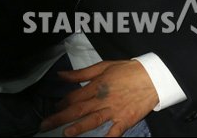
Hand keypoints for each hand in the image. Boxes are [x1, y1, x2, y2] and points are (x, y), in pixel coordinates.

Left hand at [40, 59, 158, 136]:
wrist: (152, 76)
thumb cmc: (127, 70)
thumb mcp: (104, 66)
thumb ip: (81, 73)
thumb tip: (62, 75)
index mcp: (97, 85)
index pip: (75, 96)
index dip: (62, 103)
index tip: (53, 109)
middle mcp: (103, 99)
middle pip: (79, 110)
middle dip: (60, 118)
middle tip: (44, 125)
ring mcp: (114, 111)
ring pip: (93, 120)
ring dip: (79, 128)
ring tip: (66, 133)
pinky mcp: (125, 120)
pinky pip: (114, 132)